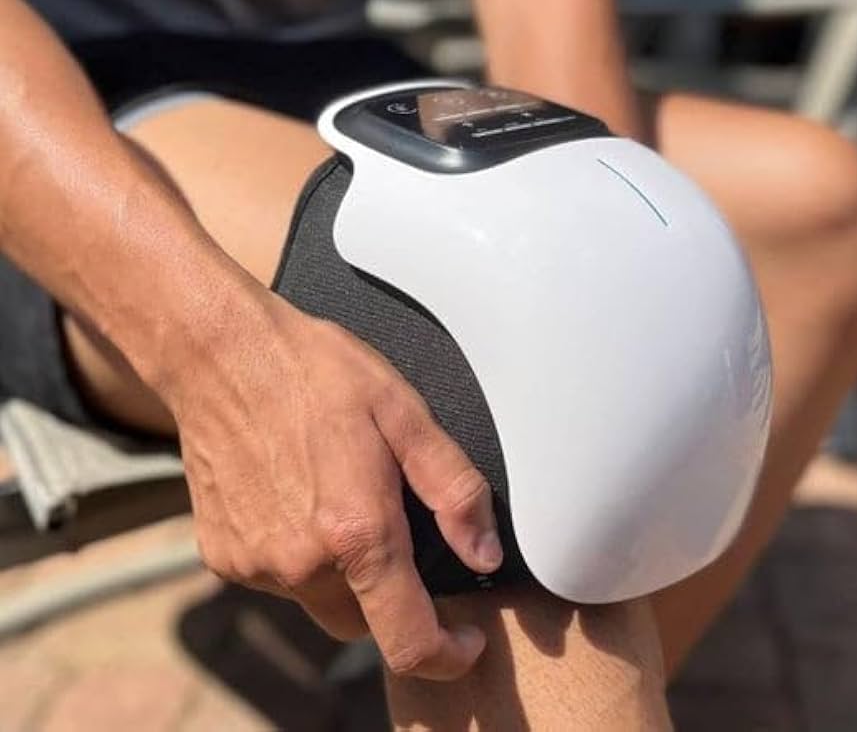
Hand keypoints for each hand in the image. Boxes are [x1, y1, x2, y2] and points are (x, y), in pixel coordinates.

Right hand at [159, 284, 502, 679]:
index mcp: (355, 532)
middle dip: (393, 600)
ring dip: (342, 574)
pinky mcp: (221, 555)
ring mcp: (254, 564)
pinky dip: (299, 556)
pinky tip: (298, 498)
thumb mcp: (405, 412)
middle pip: (365, 624)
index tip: (465, 640)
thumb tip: (484, 555)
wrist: (221, 353)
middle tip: (397, 533)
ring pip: (319, 601)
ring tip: (340, 499)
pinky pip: (277, 578)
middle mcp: (300, 564)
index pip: (408, 641)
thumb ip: (452, 489)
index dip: (447, 654)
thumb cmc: (316, 372)